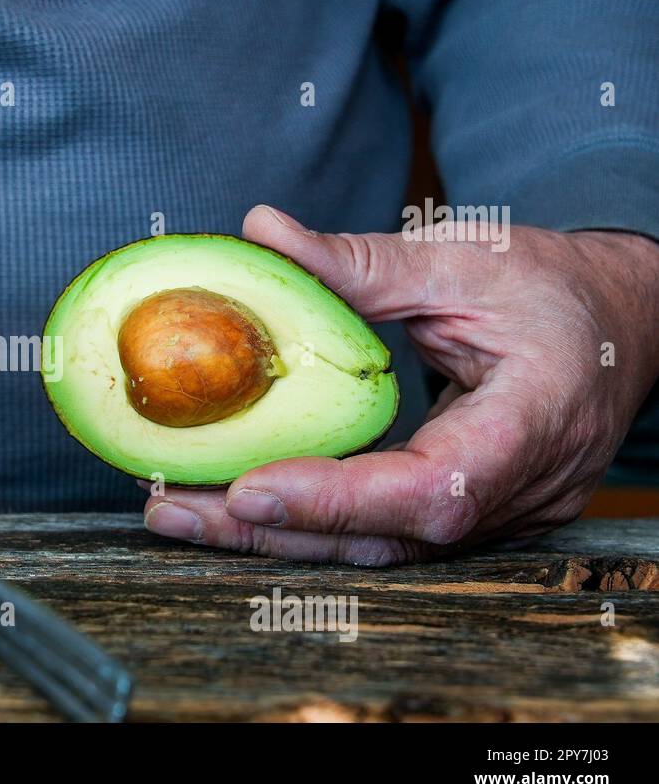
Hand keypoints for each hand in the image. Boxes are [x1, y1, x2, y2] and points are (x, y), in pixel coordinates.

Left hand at [142, 205, 658, 564]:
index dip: (338, 499)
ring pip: (375, 550)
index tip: (248, 488)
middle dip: (270, 531)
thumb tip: (260, 233)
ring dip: (273, 537)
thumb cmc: (552, 286)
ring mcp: (497, 515)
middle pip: (384, 539)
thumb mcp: (463, 258)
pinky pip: (380, 536)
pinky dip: (307, 525)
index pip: (431, 489)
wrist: (621, 321)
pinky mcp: (468, 515)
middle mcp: (519, 491)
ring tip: (179, 513)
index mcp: (534, 422)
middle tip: (170, 510)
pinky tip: (236, 508)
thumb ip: (360, 260)